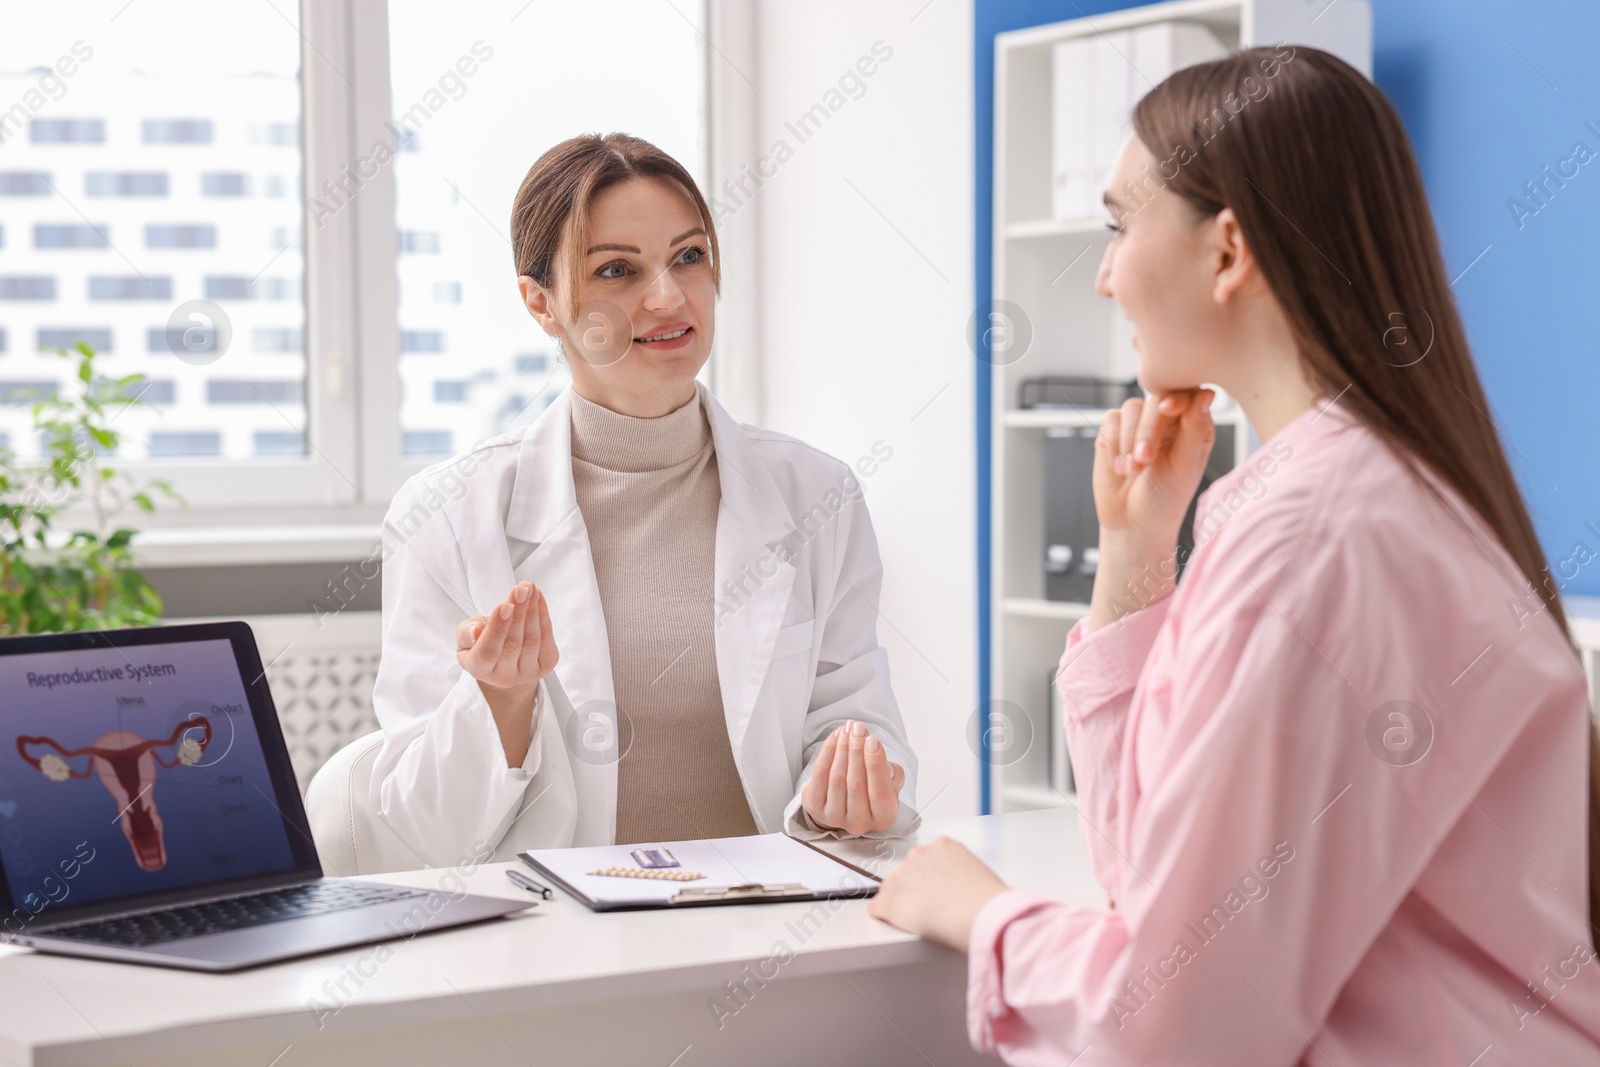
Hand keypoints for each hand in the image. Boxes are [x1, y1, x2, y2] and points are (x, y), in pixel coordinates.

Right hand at [456, 580, 558, 691]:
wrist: (503, 662)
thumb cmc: (481, 644)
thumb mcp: (464, 637)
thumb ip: (466, 634)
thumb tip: (476, 631)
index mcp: (479, 670)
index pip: (488, 652)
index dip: (497, 628)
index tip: (504, 605)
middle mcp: (504, 677)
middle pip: (514, 643)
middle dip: (519, 612)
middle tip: (521, 589)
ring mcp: (527, 673)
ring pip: (532, 639)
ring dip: (532, 610)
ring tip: (529, 588)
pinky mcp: (545, 665)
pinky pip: (546, 637)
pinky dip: (543, 615)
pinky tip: (537, 598)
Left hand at [801, 720, 905, 834]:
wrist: (845, 804)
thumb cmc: (871, 790)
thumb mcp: (890, 784)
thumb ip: (893, 774)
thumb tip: (882, 759)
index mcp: (883, 818)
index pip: (881, 794)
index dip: (876, 765)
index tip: (873, 740)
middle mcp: (859, 823)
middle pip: (856, 783)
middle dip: (856, 751)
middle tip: (858, 728)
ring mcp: (834, 817)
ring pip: (837, 778)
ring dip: (842, 748)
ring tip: (847, 728)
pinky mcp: (815, 807)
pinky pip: (819, 775)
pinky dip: (827, 752)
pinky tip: (835, 737)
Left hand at [867, 836, 1009, 951]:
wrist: (982, 915)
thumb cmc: (987, 900)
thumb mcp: (977, 872)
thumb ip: (958, 871)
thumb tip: (954, 887)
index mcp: (942, 846)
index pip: (925, 859)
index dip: (931, 880)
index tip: (937, 892)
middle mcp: (919, 855)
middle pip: (907, 873)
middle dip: (916, 889)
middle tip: (933, 908)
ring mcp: (902, 877)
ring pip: (892, 890)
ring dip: (903, 903)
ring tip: (924, 919)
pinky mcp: (890, 901)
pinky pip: (877, 908)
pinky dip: (887, 917)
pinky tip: (902, 924)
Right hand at [1087, 389, 1215, 631]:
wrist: (1132, 524)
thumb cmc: (1166, 500)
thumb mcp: (1186, 466)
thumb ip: (1195, 427)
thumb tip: (1205, 393)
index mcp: (1194, 425)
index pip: (1188, 393)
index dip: (1177, 396)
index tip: (1168, 408)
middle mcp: (1167, 420)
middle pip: (1156, 398)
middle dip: (1148, 429)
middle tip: (1145, 459)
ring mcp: (1139, 425)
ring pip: (1132, 408)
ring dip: (1129, 440)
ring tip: (1133, 470)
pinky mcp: (1114, 432)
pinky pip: (1110, 420)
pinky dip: (1113, 444)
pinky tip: (1119, 467)